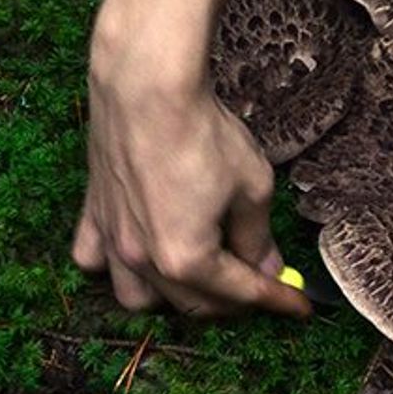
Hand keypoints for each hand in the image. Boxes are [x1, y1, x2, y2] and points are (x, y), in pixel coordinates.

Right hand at [71, 29, 311, 319]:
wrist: (147, 87)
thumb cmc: (202, 133)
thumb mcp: (251, 186)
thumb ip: (256, 235)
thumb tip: (265, 265)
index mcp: (186, 259)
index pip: (241, 292)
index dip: (276, 299)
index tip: (299, 306)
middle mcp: (143, 260)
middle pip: (193, 302)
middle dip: (232, 300)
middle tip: (259, 281)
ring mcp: (112, 239)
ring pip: (138, 297)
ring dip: (171, 297)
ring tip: (199, 276)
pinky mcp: (93, 213)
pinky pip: (93, 260)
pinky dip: (115, 268)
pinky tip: (137, 254)